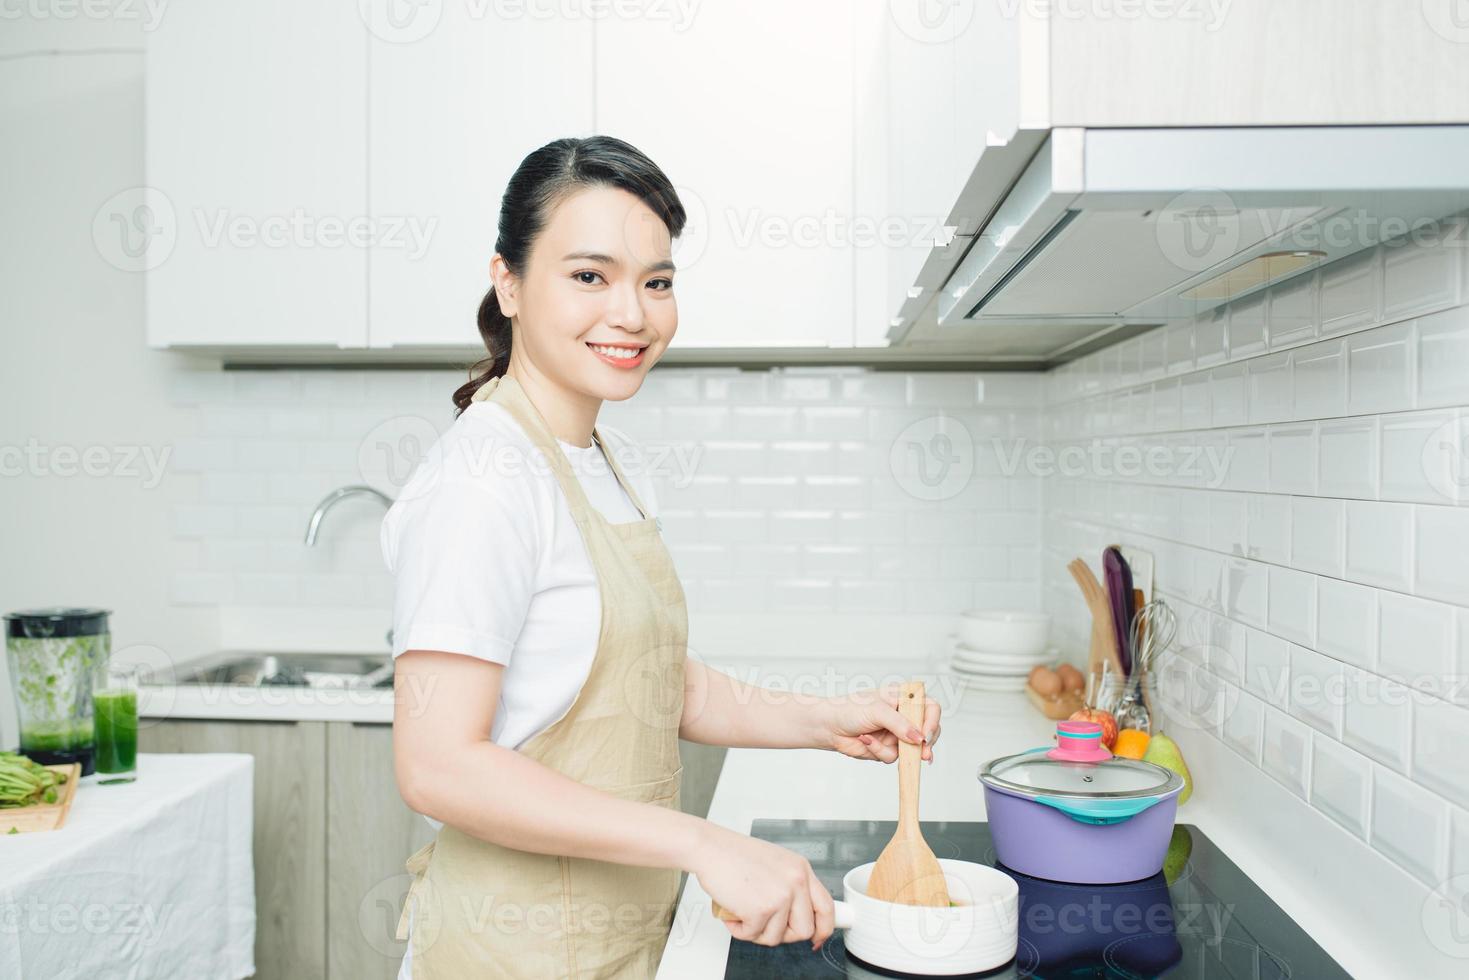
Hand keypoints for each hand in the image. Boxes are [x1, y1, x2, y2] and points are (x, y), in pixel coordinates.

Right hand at [691, 823, 835, 950]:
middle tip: (766, 926)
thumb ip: (791, 885)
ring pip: (777, 937)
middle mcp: (796, 882)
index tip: (816, 938)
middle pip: (805, 930)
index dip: (823, 929)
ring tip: (744, 916)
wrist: (709, 848)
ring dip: (757, 933)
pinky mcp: (761, 909)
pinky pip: (753, 935)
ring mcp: (780, 896)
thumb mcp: (776, 864)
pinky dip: (739, 930)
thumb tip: (797, 914)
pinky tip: (733, 914)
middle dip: (784, 934)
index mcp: (801, 869)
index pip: (827, 907)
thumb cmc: (734, 855)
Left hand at [818, 684, 941, 763]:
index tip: (926, 735)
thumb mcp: (877, 711)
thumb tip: (919, 738)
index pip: (930, 707)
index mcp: (903, 698)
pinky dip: (878, 751)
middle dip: (924, 744)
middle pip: (928, 731)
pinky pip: (892, 756)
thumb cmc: (848, 709)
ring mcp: (896, 733)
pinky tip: (864, 740)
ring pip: (910, 749)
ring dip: (891, 747)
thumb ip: (900, 724)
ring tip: (872, 740)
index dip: (933, 721)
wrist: (828, 726)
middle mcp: (903, 716)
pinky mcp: (887, 748)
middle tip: (922, 753)